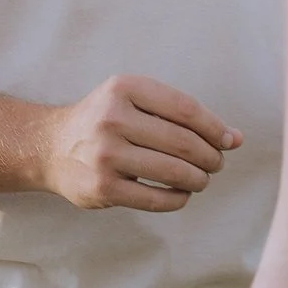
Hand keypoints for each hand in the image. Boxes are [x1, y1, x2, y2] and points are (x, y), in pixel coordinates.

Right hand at [41, 75, 239, 210]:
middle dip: (210, 157)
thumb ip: (184, 115)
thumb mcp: (136, 101)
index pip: (187, 110)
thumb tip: (236, 139)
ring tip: (201, 179)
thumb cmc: (106, 121)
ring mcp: (106, 155)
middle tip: (215, 163)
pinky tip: (182, 193)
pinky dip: (179, 198)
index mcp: (124, 88)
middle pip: (184, 143)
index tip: (229, 141)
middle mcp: (112, 119)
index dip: (215, 128)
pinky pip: (157, 199)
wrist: (51, 147)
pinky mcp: (103, 188)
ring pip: (174, 173)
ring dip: (199, 180)